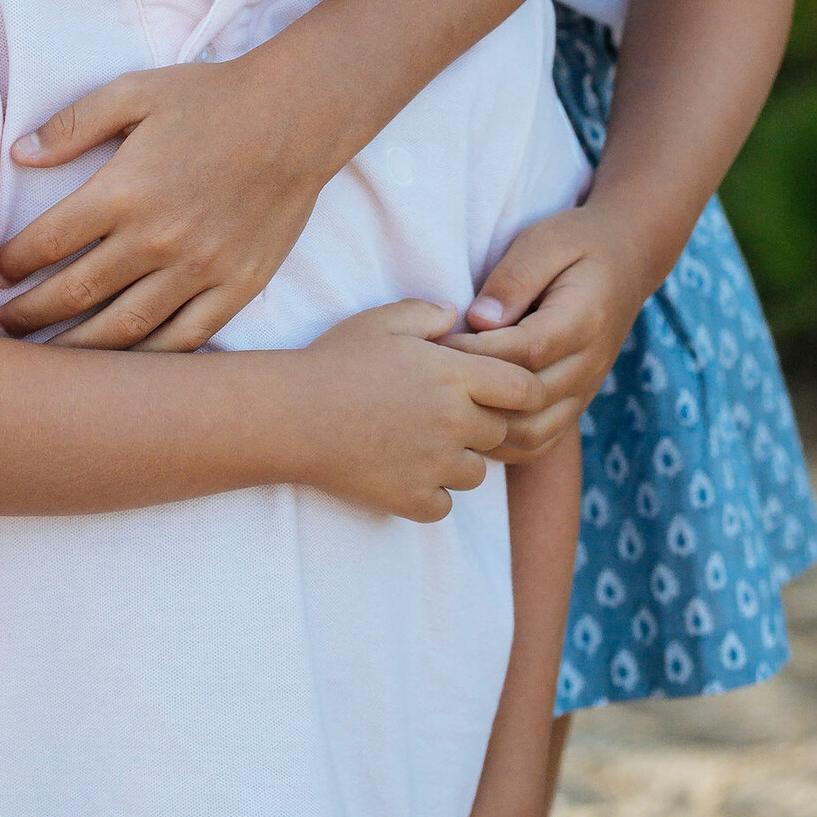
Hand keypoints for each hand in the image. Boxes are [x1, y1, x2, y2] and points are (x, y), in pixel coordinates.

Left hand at [0, 54, 336, 349]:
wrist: (297, 117)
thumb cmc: (211, 98)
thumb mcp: (136, 90)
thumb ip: (75, 122)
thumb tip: (18, 153)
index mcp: (125, 190)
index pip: (49, 242)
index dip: (13, 264)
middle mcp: (157, 238)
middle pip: (76, 294)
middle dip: (29, 317)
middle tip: (0, 330)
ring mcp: (199, 269)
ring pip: (124, 329)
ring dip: (76, 350)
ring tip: (45, 362)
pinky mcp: (236, 288)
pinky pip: (184, 339)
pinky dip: (147, 360)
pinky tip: (122, 370)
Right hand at [295, 300, 539, 520]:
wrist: (292, 415)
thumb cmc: (335, 360)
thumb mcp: (382, 320)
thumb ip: (428, 313)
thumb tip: (458, 315)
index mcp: (453, 376)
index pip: (523, 388)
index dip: (521, 387)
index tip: (503, 387)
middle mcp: (454, 423)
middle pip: (500, 430)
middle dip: (482, 420)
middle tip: (444, 409)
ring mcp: (435, 466)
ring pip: (476, 471)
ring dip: (460, 458)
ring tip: (421, 439)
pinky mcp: (413, 500)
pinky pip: (445, 504)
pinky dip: (432, 491)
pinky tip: (405, 468)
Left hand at [445, 203, 650, 460]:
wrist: (625, 260)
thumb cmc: (576, 243)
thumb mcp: (544, 242)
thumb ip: (513, 279)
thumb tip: (476, 319)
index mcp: (583, 321)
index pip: (525, 351)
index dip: (476, 352)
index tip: (435, 342)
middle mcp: (588, 365)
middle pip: (527, 401)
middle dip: (473, 391)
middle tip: (430, 376)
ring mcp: (584, 391)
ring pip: (532, 433)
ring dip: (485, 425)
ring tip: (446, 400)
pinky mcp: (574, 403)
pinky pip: (539, 441)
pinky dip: (502, 442)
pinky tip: (470, 419)